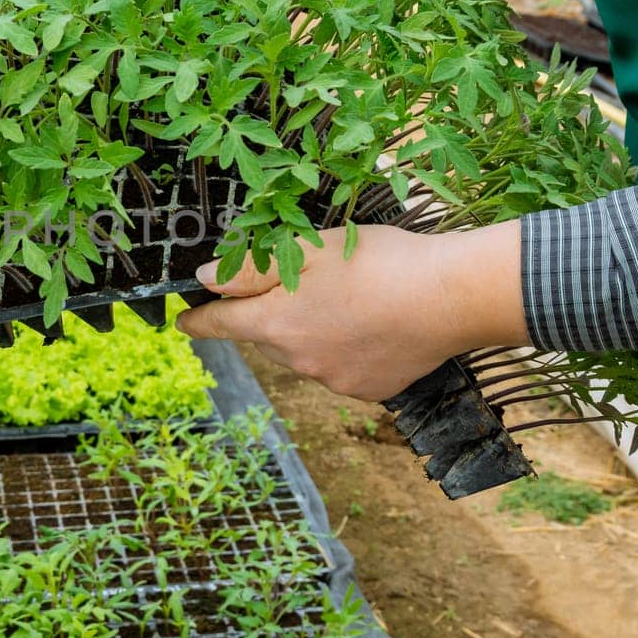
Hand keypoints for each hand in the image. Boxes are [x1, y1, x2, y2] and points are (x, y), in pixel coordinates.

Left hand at [174, 222, 527, 400]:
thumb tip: (205, 282)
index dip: (198, 321)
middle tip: (303, 283)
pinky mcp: (367, 389)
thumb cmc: (381, 263)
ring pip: (303, 352)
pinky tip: (373, 323)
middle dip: (271, 314)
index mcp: (277, 322)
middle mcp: (298, 360)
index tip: (185, 322)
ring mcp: (333, 379)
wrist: (452, 298)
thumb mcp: (309, 249)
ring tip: (350, 299)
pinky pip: (340, 367)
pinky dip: (345, 348)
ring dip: (311, 330)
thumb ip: (250, 268)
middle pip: (266, 336)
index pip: (220, 326)